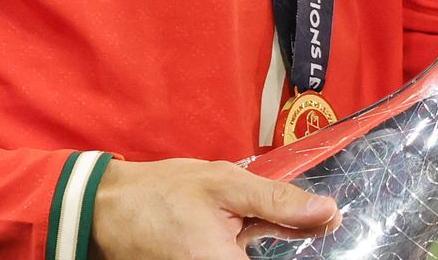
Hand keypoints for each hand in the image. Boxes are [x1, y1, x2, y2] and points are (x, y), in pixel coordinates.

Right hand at [90, 158, 339, 259]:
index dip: (300, 240)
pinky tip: (232, 226)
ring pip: (250, 259)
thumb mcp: (225, 184)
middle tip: (266, 217)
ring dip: (254, 240)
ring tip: (230, 219)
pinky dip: (239, 243)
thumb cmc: (161, 194)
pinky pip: (234, 258)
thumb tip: (328, 212)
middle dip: (274, 238)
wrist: (109, 209)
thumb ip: (278, 201)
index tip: (321, 227)